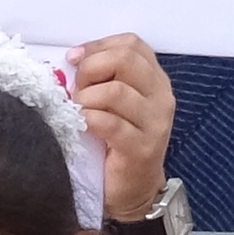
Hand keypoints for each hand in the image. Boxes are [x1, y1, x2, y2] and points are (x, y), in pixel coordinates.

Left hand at [69, 35, 175, 221]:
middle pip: (125, 59)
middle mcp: (160, 97)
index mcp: (154, 80)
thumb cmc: (117, 143)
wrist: (134, 190)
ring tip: (79, 112)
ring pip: (116, 91)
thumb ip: (103, 78)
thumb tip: (73, 60)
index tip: (75, 60)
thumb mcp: (115, 103)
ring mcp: (154, 123)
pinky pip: (110, 124)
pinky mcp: (141, 148)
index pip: (131, 44)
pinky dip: (89, 120)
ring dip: (87, 98)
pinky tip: (82, 126)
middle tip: (77, 89)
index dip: (98, 47)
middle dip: (91, 69)